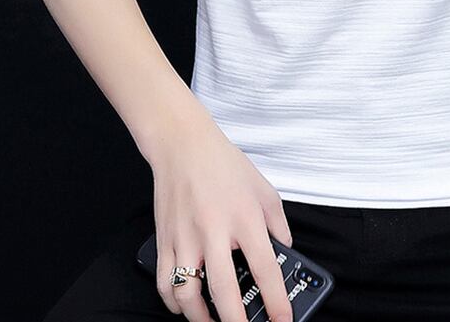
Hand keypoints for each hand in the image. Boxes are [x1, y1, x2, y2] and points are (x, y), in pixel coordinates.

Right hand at [149, 117, 293, 321]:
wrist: (183, 145)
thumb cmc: (225, 165)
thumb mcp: (264, 189)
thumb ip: (277, 223)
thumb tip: (284, 251)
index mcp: (244, 217)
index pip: (265, 268)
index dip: (276, 300)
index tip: (282, 320)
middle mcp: (214, 231)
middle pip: (224, 292)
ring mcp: (186, 238)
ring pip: (188, 296)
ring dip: (202, 320)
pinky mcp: (165, 240)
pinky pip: (165, 283)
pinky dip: (174, 303)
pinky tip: (186, 308)